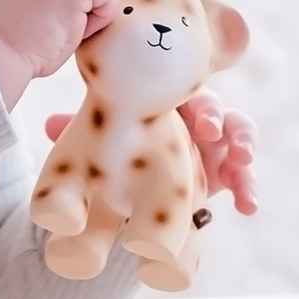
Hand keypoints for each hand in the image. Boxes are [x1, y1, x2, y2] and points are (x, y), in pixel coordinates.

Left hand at [44, 88, 258, 214]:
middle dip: (226, 128)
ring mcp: (209, 143)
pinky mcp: (219, 171)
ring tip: (244, 171)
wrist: (123, 167)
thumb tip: (50, 125)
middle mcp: (192, 115)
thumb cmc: (114, 134)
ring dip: (242, 151)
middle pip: (218, 113)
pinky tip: (249, 205)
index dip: (201, 108)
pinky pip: (238, 175)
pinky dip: (246, 187)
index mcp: (167, 96)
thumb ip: (77, 126)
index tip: (205, 128)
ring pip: (236, 139)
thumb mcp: (97, 131)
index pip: (190, 92)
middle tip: (224, 145)